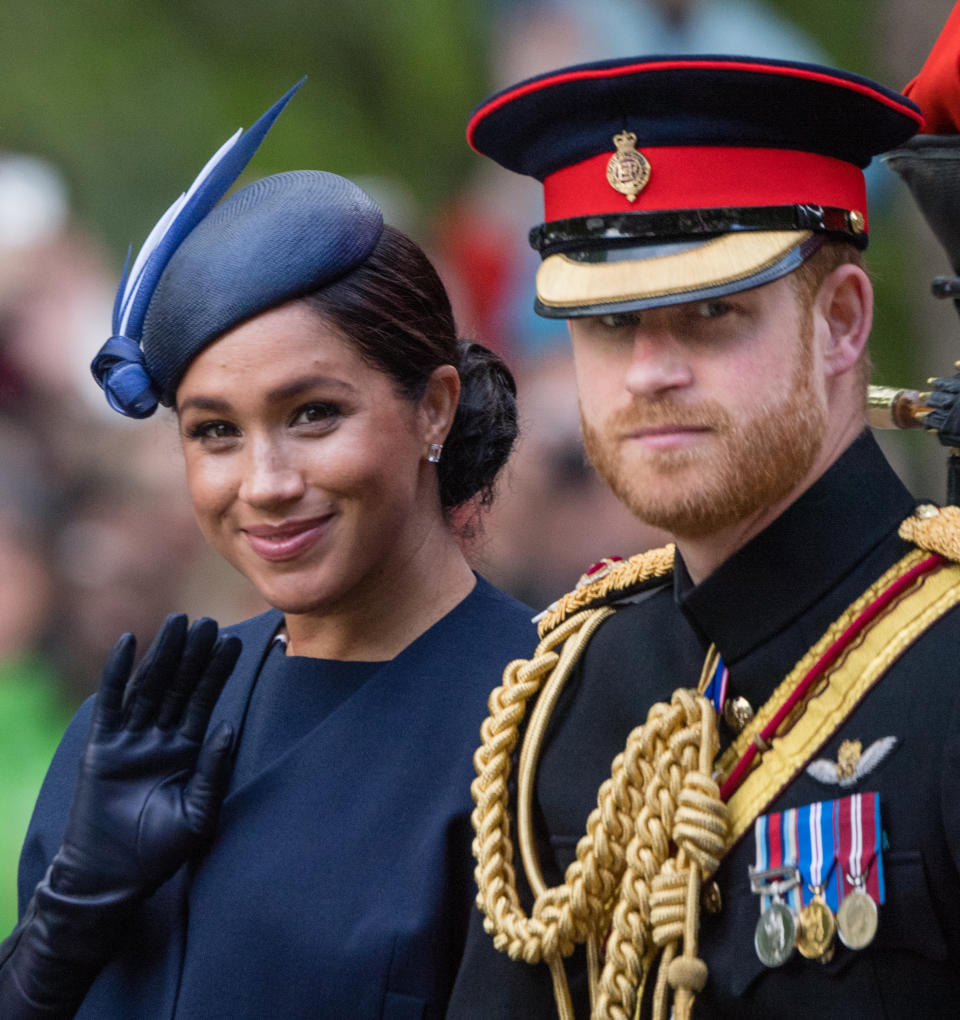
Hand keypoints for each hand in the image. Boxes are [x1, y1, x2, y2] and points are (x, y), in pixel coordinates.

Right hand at [52, 613, 240, 899]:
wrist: (113, 878)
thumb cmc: (159, 852)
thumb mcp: (198, 812)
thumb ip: (214, 769)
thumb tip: (231, 727)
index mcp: (186, 750)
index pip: (205, 701)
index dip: (218, 671)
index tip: (234, 642)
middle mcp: (159, 738)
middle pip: (180, 686)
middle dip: (194, 654)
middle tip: (209, 621)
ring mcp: (130, 740)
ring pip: (150, 686)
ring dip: (163, 654)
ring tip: (178, 622)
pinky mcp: (101, 747)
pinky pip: (111, 703)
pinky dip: (117, 672)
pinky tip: (128, 643)